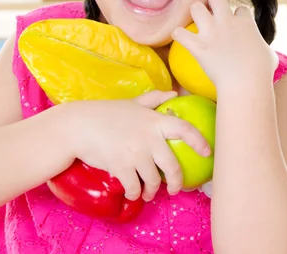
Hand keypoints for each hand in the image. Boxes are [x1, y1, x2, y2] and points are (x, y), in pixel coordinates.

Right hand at [65, 90, 210, 201]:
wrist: (79, 126)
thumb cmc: (107, 113)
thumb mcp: (132, 103)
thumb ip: (154, 99)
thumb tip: (173, 93)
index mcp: (154, 120)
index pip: (184, 129)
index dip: (198, 141)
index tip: (207, 152)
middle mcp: (149, 138)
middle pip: (172, 166)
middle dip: (177, 182)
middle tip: (175, 189)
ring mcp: (136, 153)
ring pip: (153, 181)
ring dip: (152, 191)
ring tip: (148, 193)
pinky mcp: (122, 167)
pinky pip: (135, 187)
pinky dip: (135, 193)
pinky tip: (133, 192)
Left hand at [171, 0, 277, 91]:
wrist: (246, 84)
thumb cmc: (261, 73)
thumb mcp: (270, 55)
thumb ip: (262, 47)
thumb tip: (261, 50)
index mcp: (245, 22)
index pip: (240, 9)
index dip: (237, 16)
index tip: (236, 25)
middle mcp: (227, 21)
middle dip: (213, 2)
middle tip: (212, 15)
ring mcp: (211, 32)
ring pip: (196, 7)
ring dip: (195, 14)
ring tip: (195, 23)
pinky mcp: (198, 46)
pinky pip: (180, 33)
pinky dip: (178, 34)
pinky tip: (180, 37)